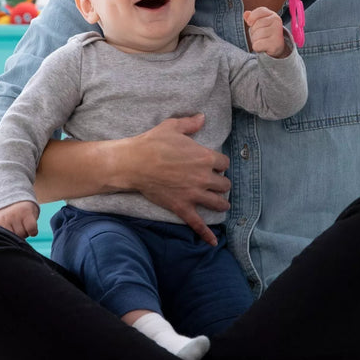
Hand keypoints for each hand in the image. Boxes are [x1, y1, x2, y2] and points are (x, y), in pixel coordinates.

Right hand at [0, 201, 38, 237]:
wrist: (10, 198)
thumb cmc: (25, 210)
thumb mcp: (33, 213)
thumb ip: (32, 225)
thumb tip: (27, 239)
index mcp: (25, 212)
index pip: (32, 229)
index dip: (33, 232)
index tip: (32, 229)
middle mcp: (14, 215)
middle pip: (22, 234)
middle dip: (24, 233)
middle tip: (22, 227)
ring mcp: (3, 219)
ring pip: (12, 237)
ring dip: (15, 235)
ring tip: (15, 228)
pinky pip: (3, 235)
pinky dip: (6, 235)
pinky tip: (9, 229)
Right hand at [130, 115, 230, 245]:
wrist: (134, 163)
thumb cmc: (152, 143)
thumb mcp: (172, 127)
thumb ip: (190, 123)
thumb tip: (202, 117)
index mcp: (205, 157)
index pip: (224, 163)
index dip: (220, 164)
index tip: (213, 165)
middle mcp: (203, 177)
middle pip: (225, 184)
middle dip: (222, 183)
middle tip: (215, 183)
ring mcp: (193, 194)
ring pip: (218, 202)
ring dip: (221, 203)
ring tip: (221, 203)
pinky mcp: (182, 207)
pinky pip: (197, 223)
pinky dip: (206, 234)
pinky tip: (213, 242)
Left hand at [245, 7, 287, 57]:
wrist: (278, 47)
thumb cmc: (266, 34)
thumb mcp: (260, 24)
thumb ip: (252, 17)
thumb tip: (246, 13)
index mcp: (273, 16)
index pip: (260, 11)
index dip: (252, 17)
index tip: (250, 23)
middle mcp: (277, 23)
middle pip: (256, 25)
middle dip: (253, 32)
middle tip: (260, 36)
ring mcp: (277, 33)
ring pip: (256, 36)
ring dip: (255, 40)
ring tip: (262, 41)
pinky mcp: (275, 44)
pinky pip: (257, 45)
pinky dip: (257, 48)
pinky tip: (263, 47)